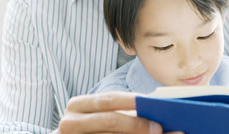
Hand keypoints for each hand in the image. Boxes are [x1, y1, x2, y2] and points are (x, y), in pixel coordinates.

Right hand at [58, 91, 183, 133]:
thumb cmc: (85, 130)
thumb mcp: (94, 117)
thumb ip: (115, 112)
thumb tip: (149, 113)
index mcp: (77, 105)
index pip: (108, 99)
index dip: (131, 101)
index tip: (153, 104)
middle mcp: (70, 121)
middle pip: (110, 120)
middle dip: (136, 124)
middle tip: (158, 128)